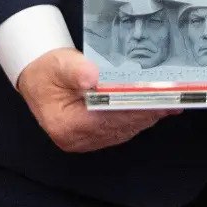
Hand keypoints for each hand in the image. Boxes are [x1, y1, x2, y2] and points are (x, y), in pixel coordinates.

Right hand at [17, 48, 174, 153]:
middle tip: (169, 100)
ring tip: (167, 103)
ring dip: (145, 117)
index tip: (152, 98)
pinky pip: (119, 130)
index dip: (129, 108)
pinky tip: (154, 109)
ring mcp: (85, 142)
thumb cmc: (48, 71)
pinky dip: (137, 119)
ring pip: (122, 131)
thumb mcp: (60, 64)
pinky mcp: (93, 137)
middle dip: (144, 113)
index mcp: (65, 125)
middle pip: (117, 127)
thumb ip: (77, 70)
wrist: (38, 78)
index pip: (105, 119)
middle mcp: (76, 139)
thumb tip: (93, 78)